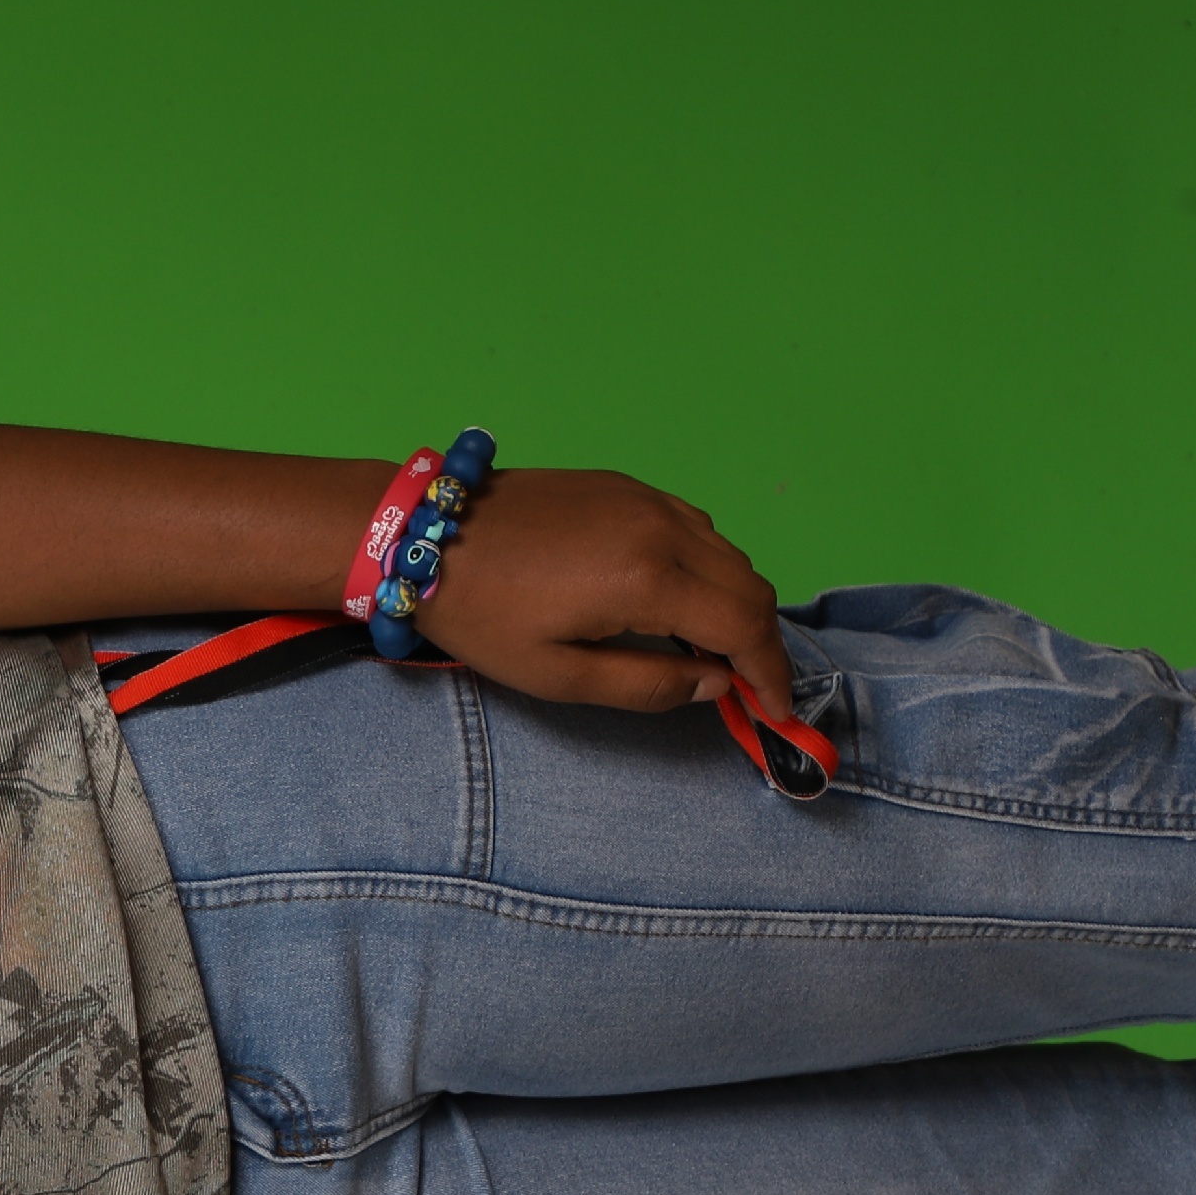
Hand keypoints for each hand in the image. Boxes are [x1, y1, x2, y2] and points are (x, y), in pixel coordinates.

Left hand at [420, 468, 798, 723]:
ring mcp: (645, 499)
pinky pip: (693, 527)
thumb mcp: (556, 673)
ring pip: (727, 553)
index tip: (774, 709)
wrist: (421, 535)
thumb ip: (646, 684)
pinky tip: (680, 600)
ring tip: (713, 650)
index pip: (745, 626)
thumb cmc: (479, 614)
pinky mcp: (624, 485)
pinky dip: (708, 567)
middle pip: (749, 586)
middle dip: (760, 641)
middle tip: (749, 687)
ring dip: (735, 602)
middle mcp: (662, 528)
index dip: (770, 672)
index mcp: (648, 578)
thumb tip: (714, 685)